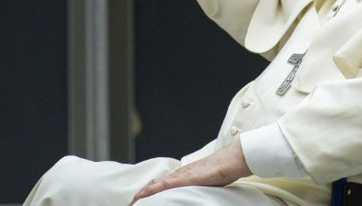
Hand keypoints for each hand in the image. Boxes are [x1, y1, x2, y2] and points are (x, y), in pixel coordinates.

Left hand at [129, 142, 251, 202]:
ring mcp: (181, 175)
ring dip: (142, 194)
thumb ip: (198, 189)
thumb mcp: (207, 183)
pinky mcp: (186, 177)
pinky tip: (145, 195)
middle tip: (130, 205)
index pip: (160, 185)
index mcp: (182, 177)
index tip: (138, 202)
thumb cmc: (222, 171)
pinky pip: (166, 184)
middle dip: (140, 195)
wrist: (231, 159)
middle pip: (153, 185)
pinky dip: (153, 190)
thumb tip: (193, 196)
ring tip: (132, 202)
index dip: (148, 193)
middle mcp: (178, 174)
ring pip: (156, 184)